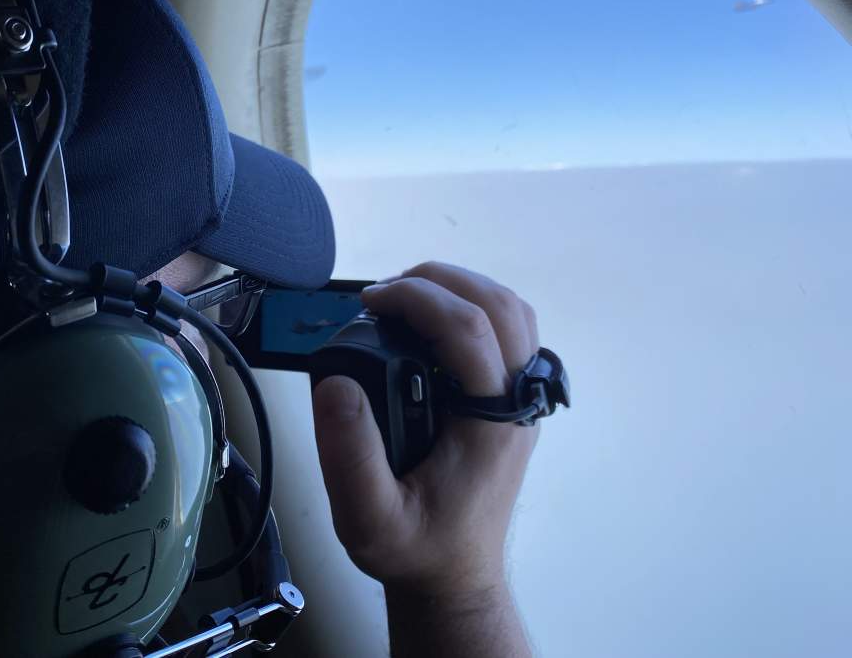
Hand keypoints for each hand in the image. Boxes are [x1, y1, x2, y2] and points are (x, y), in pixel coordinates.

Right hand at [311, 262, 539, 597]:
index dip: (417, 300)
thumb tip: (337, 384)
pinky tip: (432, 322)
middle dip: (440, 281)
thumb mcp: (367, 517)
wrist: (455, 577)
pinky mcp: (513, 400)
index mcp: (490, 425)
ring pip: (513, 312)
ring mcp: (521, 400)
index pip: (470, 330)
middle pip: (500, 306)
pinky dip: (474, 308)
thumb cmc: (415, 549)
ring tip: (406, 297)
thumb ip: (348, 455)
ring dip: (461, 288)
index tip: (370, 303)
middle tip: (384, 293)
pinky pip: (511, 332)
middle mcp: (516, 405)